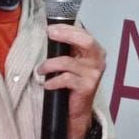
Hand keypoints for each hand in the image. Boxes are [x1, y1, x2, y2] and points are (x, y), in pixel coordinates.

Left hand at [40, 24, 106, 138]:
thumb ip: (67, 48)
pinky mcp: (86, 87)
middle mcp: (98, 61)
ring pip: (68, 62)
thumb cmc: (73, 83)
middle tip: (50, 34)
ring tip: (40, 70)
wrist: (78, 109)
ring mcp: (93, 74)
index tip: (51, 28)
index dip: (67, 29)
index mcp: (95, 51)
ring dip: (49, 65)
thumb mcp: (73, 61)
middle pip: (85, 41)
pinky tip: (47, 84)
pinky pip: (65, 79)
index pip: (84, 34)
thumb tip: (51, 31)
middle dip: (65, 35)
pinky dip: (52, 81)